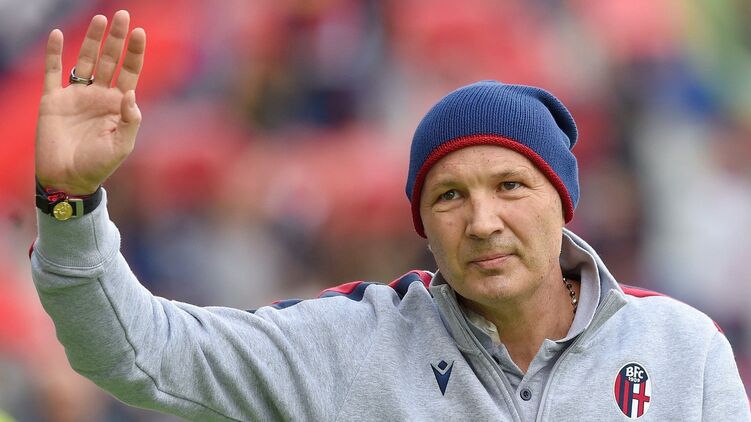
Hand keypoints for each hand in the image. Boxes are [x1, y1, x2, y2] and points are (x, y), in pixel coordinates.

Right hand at [35, 10, 145, 194]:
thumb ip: (130, 120)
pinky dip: (54, 54)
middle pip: (109, 60)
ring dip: (92, 40)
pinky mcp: (53, 100)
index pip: (129, 73)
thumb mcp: (121, 145)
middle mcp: (98, 96)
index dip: (134, 53)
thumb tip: (131, 94)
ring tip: (100, 19)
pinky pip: (53, 72)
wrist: (67, 179)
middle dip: (116, 39)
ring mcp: (76, 96)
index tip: (139, 33)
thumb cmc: (98, 166)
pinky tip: (57, 36)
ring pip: (85, 61)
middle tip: (122, 15)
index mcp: (118, 105)